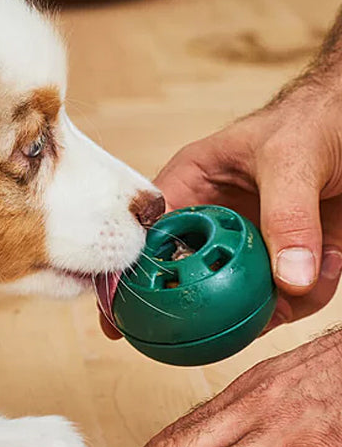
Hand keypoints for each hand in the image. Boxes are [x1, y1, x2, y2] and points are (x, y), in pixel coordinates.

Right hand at [100, 87, 341, 338]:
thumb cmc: (319, 120)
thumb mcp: (293, 159)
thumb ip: (288, 217)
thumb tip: (288, 281)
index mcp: (191, 184)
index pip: (147, 235)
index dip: (130, 276)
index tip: (125, 314)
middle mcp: (212, 218)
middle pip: (190, 276)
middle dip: (209, 305)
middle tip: (229, 326)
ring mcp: (248, 242)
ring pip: (239, 296)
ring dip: (273, 304)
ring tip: (302, 289)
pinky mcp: (285, 257)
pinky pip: (287, 295)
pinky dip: (310, 294)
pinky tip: (330, 265)